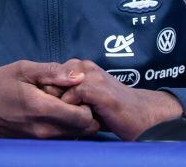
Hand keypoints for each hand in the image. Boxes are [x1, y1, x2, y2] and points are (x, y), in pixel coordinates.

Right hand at [0, 60, 99, 138]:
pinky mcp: (32, 146)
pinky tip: (50, 114)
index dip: (87, 104)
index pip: (83, 118)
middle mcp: (42, 131)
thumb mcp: (24, 69)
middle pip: (82, 130)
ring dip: (73, 123)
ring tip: (60, 105)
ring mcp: (37, 141)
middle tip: (72, 98)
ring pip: (72, 137)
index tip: (79, 92)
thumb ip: (53, 72)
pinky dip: (62, 129)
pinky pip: (58, 140)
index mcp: (42, 109)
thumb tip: (79, 76)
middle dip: (84, 113)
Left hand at [58, 59, 182, 139]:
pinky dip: (71, 109)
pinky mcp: (97, 89)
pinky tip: (81, 118)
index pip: (50, 74)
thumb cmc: (112, 110)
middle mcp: (85, 67)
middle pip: (51, 78)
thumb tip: (43, 100)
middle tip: (56, 112)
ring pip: (59, 86)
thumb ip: (68, 95)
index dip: (46, 91)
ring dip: (59, 103)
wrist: (142, 114)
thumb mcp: (86, 100)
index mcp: (81, 67)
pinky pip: (72, 95)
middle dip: (50, 95)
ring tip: (69, 116)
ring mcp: (92, 76)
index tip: (46, 106)